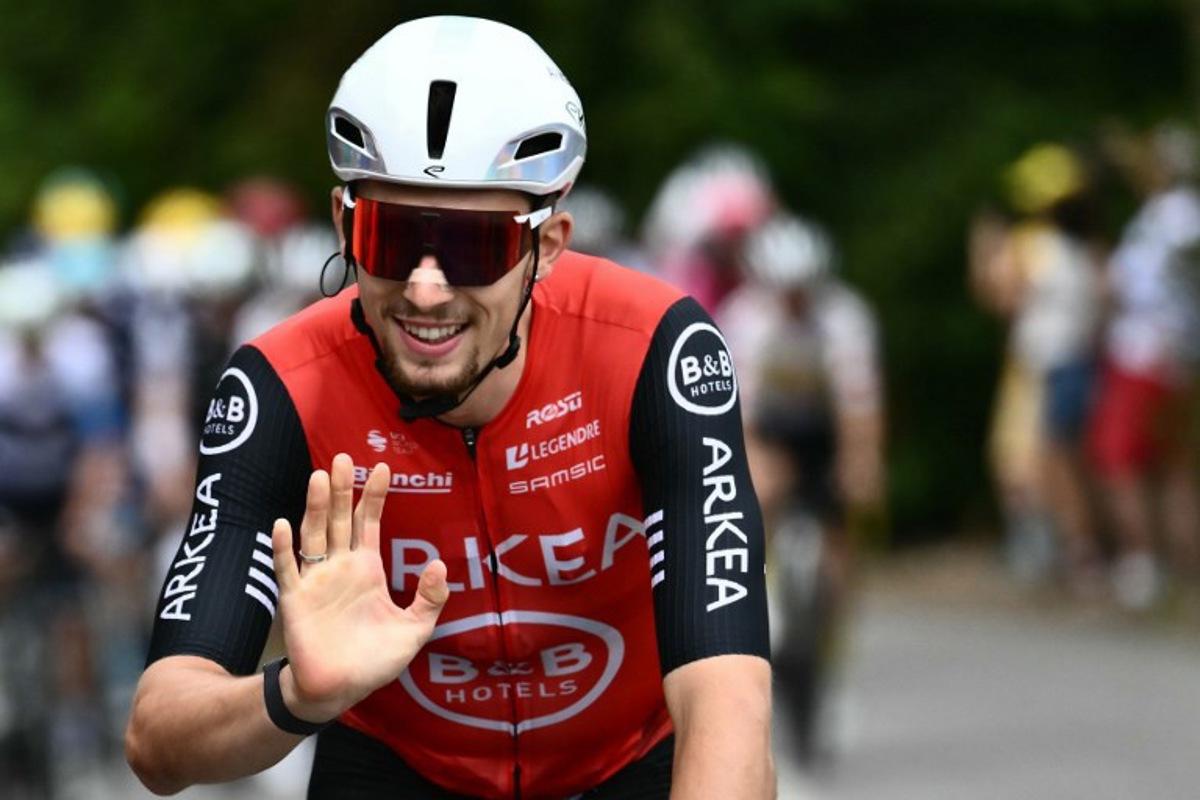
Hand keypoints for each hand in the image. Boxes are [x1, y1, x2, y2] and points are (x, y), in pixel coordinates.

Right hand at [270, 453, 448, 721]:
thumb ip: (430, 599)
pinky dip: (284, 548)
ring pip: (314, 535)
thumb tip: (440, 564)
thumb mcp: (414, 630)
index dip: (373, 496)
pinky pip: (288, 569)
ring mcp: (315, 580)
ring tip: (319, 477)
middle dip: (341, 488)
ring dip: (314, 506)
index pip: (368, 523)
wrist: (339, 690)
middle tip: (343, 457)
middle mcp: (339, 567)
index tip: (382, 467)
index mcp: (366, 569)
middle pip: (338, 519)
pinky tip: (283, 524)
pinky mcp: (295, 599)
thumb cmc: (374, 661)